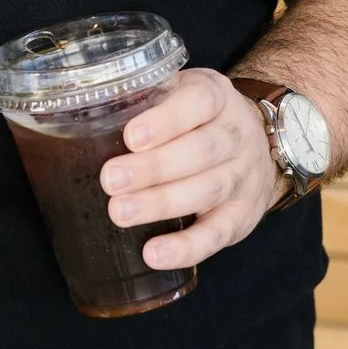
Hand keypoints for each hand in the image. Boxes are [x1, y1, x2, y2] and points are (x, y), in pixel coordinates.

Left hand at [99, 68, 284, 270]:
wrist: (264, 142)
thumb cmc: (200, 119)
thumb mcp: (180, 94)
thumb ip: (144, 101)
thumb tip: (83, 115)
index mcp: (217, 97)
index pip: (199, 102)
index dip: (166, 121)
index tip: (131, 138)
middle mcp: (237, 134)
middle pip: (201, 150)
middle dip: (154, 168)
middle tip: (111, 181)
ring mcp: (244, 176)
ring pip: (207, 190)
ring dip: (162, 204)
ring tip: (121, 213)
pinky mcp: (244, 214)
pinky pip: (217, 234)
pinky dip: (187, 247)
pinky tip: (155, 254)